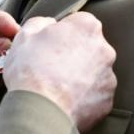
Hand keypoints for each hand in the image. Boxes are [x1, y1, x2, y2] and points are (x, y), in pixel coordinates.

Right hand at [1, 13, 116, 130]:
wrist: (39, 111)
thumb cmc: (30, 71)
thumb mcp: (25, 35)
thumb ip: (40, 22)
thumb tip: (47, 24)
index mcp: (87, 27)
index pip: (78, 23)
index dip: (61, 34)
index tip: (49, 46)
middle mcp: (104, 49)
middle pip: (89, 48)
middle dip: (74, 55)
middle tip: (51, 67)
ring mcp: (108, 77)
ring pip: (93, 73)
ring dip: (79, 77)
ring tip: (56, 87)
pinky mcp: (106, 101)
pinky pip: (94, 96)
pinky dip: (83, 98)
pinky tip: (65, 101)